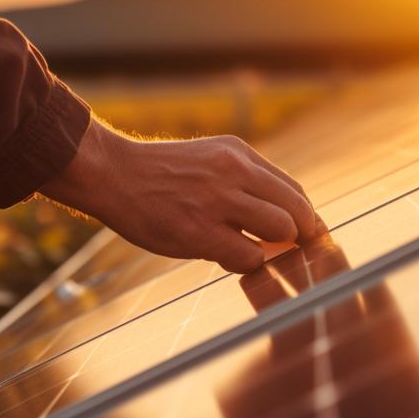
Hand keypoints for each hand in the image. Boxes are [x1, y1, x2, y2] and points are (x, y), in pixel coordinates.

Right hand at [39, 118, 325, 272]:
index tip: (304, 235)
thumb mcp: (209, 157)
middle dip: (300, 235)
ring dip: (274, 249)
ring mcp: (218, 202)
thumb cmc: (161, 172)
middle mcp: (234, 172)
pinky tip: (227, 257)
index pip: (293, 189)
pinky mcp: (199, 232)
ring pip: (280, 231)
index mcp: (238, 154)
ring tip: (254, 251)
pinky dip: (246, 263)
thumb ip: (244, 179)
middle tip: (291, 251)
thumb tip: (281, 215)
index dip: (305, 217)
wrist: (113, 174)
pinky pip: (248, 257)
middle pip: (297, 210)